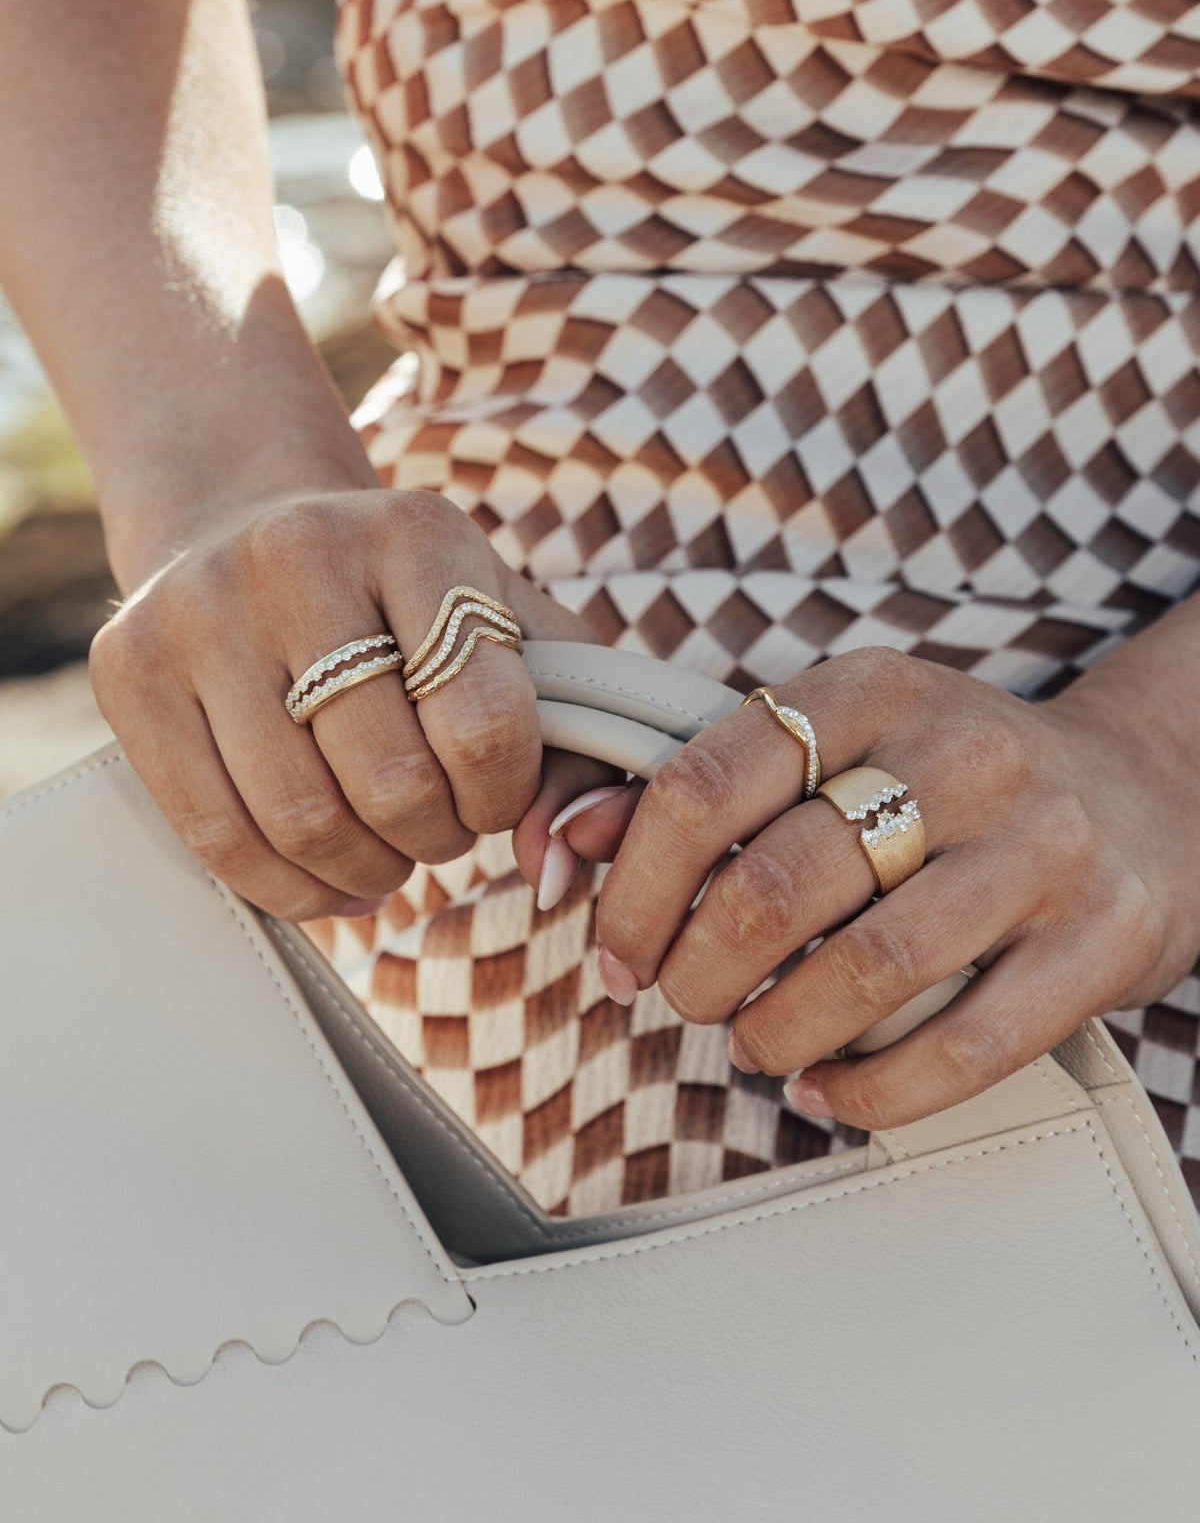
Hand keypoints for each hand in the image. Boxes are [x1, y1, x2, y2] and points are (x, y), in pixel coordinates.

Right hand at [91, 487, 614, 920]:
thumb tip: (556, 864)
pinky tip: (329, 875)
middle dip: (435, 837)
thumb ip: (576, 740)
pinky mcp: (127, 669)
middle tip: (437, 826)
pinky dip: (289, 888)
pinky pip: (215, 837)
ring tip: (387, 847)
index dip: (502, 794)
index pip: (483, 720)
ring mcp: (200, 610)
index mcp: (416, 532)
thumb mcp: (508, 632)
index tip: (490, 793)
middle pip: (392, 782)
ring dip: (367, 868)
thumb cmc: (407, 604)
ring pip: (302, 820)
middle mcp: (297, 554)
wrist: (246, 524)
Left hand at [517, 645, 1199, 1130]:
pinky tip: (825, 1088)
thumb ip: (708, 783)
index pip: (707, 784)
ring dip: (773, 1032)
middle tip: (680, 1000)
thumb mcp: (839, 742)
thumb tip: (573, 837)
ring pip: (864, 972)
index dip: (634, 887)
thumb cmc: (953, 780)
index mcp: (873, 688)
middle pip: (774, 887)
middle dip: (695, 972)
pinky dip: (870, 1088)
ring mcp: (1042, 847)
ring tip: (750, 1044)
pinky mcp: (1102, 941)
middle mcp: (964, 754)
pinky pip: (963, 1046)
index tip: (614, 948)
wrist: (1145, 795)